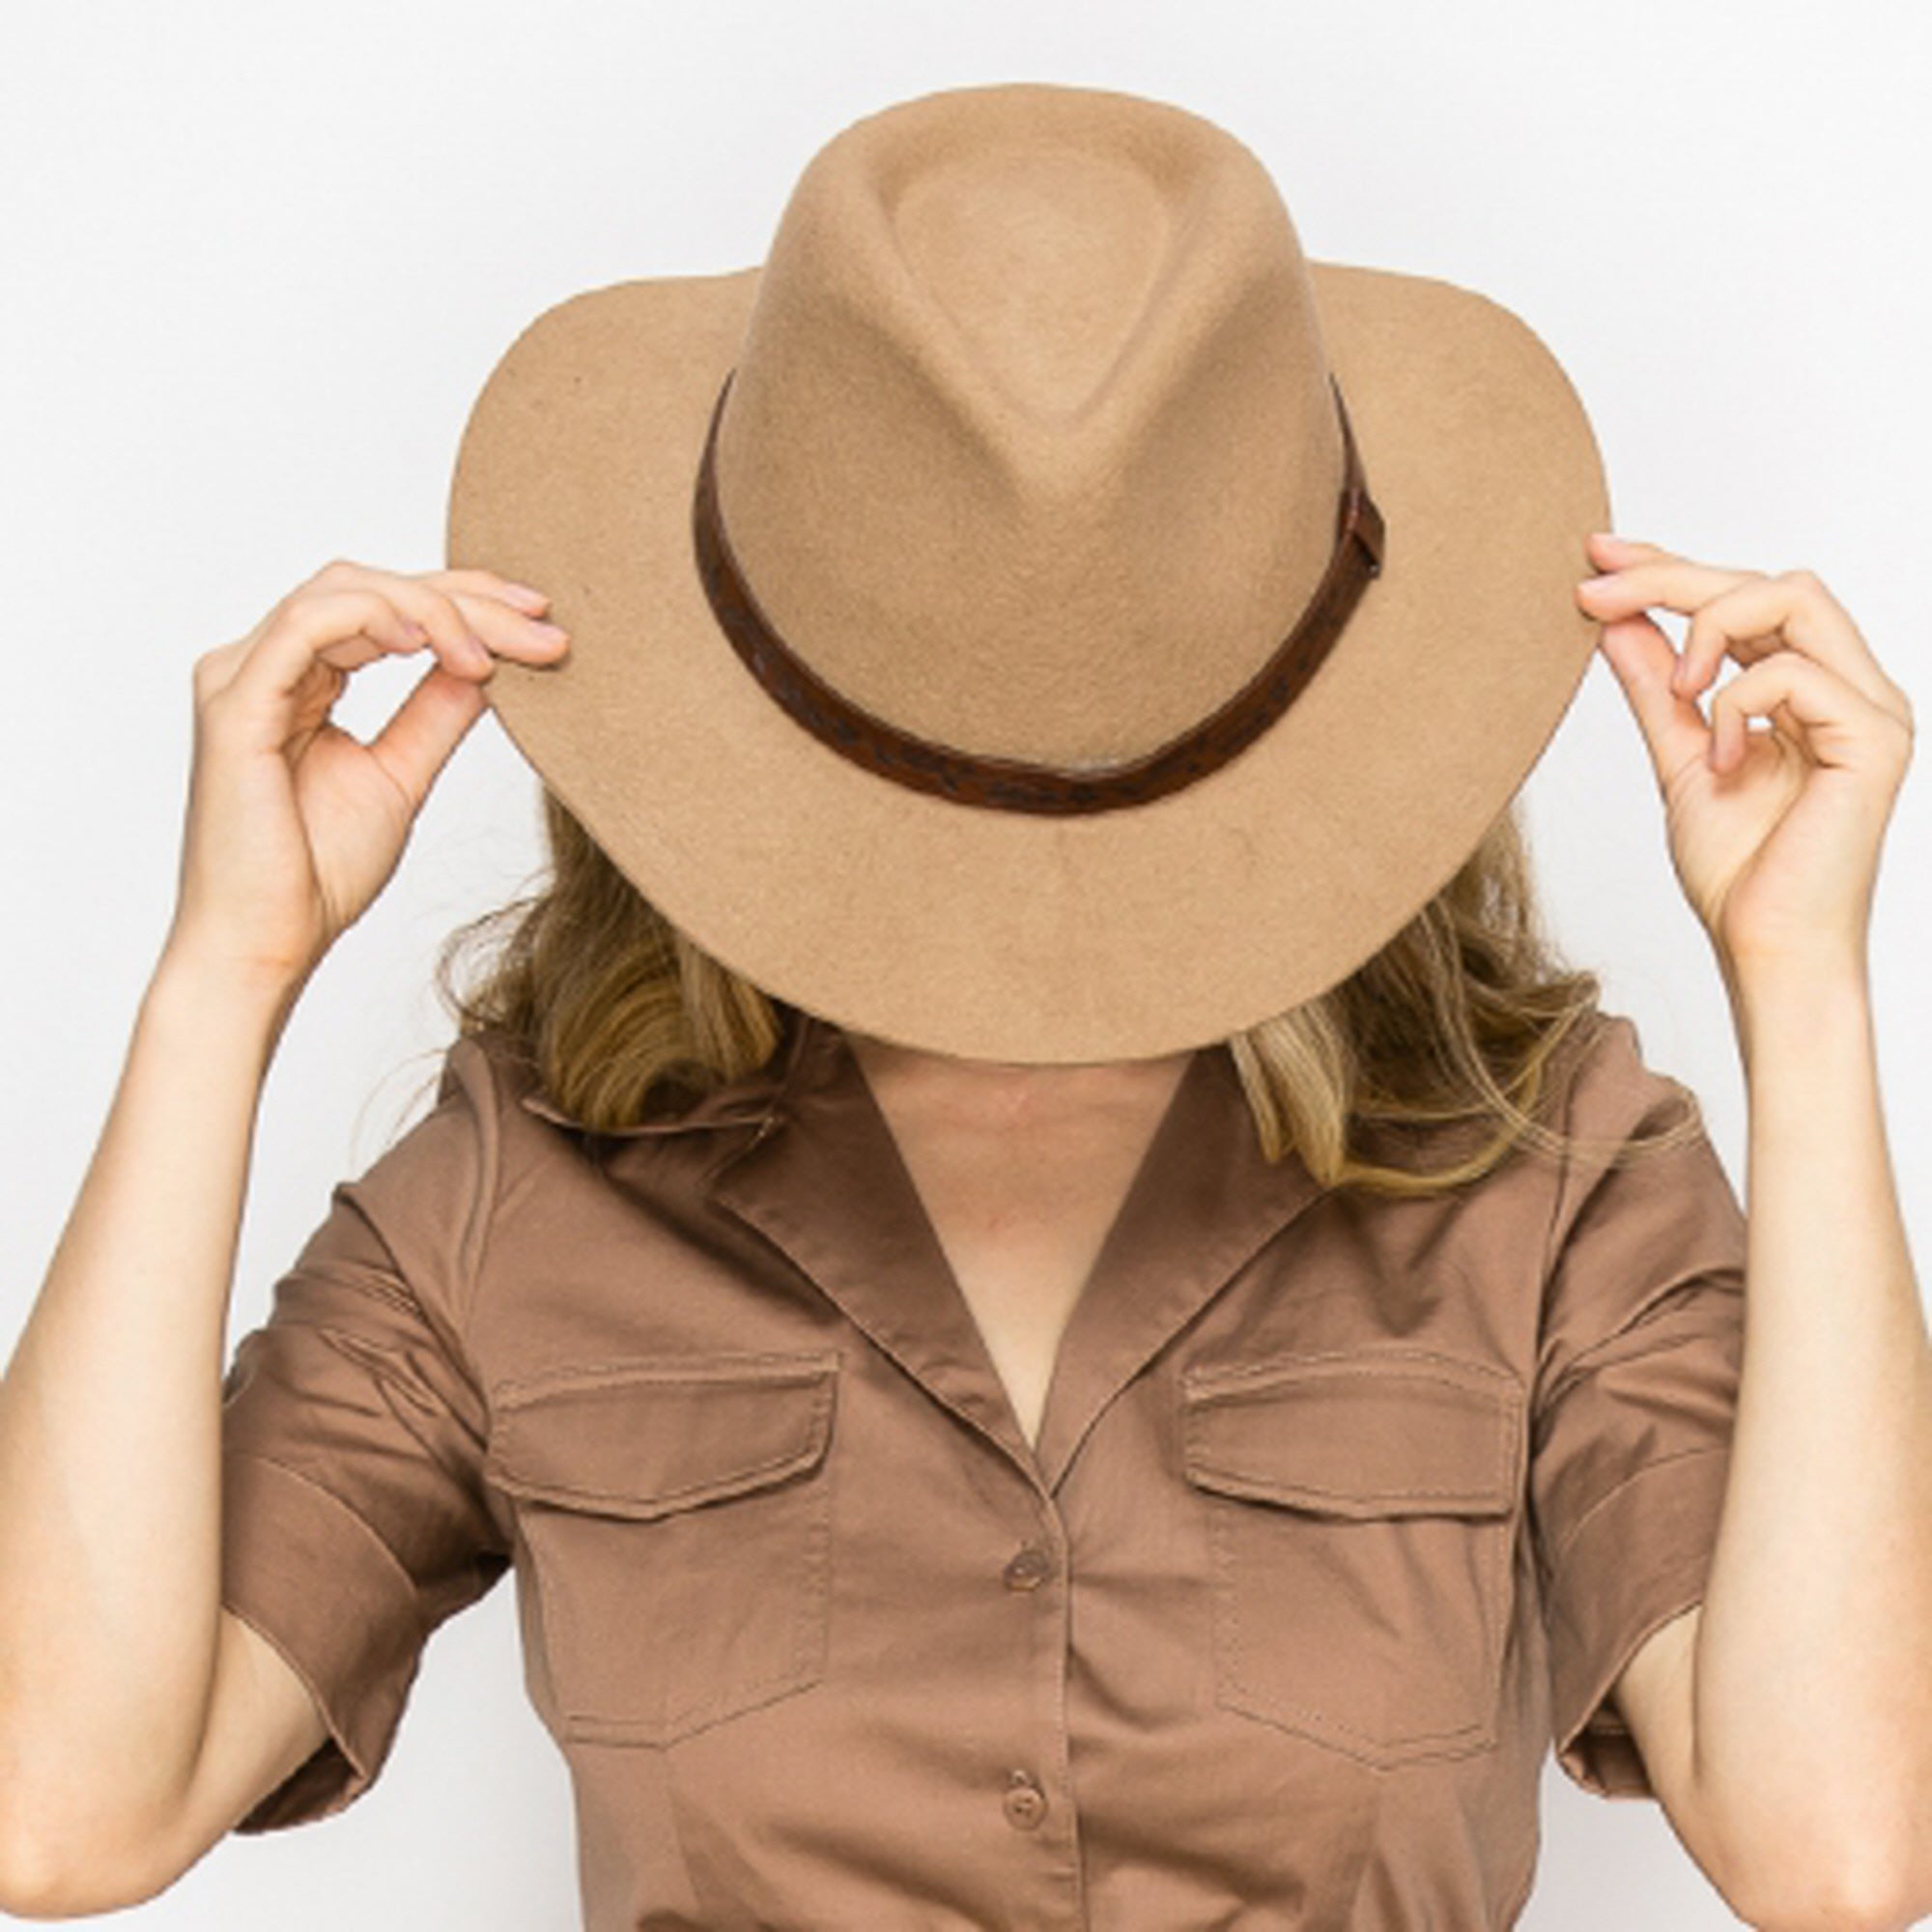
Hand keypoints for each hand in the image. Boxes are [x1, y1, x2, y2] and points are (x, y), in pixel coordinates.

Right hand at [165, 557, 569, 989]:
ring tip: (494, 651)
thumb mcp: (403, 775)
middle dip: (465, 597)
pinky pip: (309, 625)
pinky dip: (379, 619)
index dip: (465, 601)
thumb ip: (437, 712)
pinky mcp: (236, 703)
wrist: (266, 945)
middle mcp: (262, 664)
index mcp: (297, 678)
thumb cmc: (316, 875)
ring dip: (434, 607)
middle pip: (370, 585)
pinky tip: (434, 644)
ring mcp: (242, 677)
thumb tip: (492, 663)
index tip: (541, 622)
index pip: (384, 605)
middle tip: (541, 623)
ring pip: (345, 590)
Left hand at [1576, 532, 1913, 979]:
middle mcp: (1850, 685)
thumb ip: (1656, 689)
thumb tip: (1612, 621)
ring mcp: (1872, 707)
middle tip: (1592, 585)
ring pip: (1793, 596)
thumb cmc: (1737, 873)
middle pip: (1768, 581)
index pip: (1746, 597)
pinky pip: (1796, 671)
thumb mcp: (1678, 759)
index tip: (1597, 556)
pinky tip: (1722, 760)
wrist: (1766, 950)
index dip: (1671, 568)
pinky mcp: (1875, 738)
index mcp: (1809, 689)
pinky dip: (1737, 704)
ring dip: (1710, 625)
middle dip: (1671, 576)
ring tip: (1677, 690)